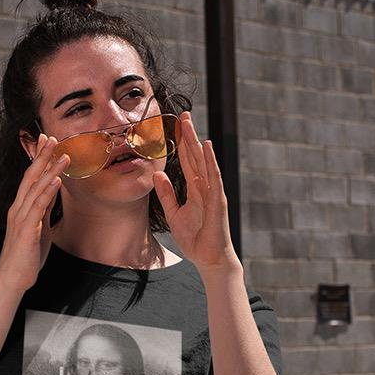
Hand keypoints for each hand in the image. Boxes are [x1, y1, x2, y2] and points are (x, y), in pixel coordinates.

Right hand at [0, 135, 69, 293]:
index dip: (38, 159)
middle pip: (31, 177)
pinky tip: (56, 179)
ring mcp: (22, 218)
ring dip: (50, 170)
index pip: (30, 178)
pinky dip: (48, 191)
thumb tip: (52, 196)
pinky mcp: (28, 230)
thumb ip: (43, 211)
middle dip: (42, 156)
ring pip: (36, 188)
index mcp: (20, 208)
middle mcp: (18, 209)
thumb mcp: (38, 229)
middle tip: (51, 136)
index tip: (46, 141)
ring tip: (63, 155)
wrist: (11, 278)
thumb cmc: (24, 257)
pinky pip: (39, 207)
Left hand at [152, 112, 240, 273]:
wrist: (209, 259)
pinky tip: (206, 147)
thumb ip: (166, 194)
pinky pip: (213, 177)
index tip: (176, 127)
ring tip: (190, 124)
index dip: (181, 144)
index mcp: (195, 190)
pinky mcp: (217, 200)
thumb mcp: (174, 214)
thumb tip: (157, 175)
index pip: (187, 162)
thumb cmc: (195, 239)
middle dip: (189, 136)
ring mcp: (212, 192)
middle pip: (195, 157)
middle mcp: (205, 187)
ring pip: (204, 162)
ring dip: (197, 142)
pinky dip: (210, 161)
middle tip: (183, 115)